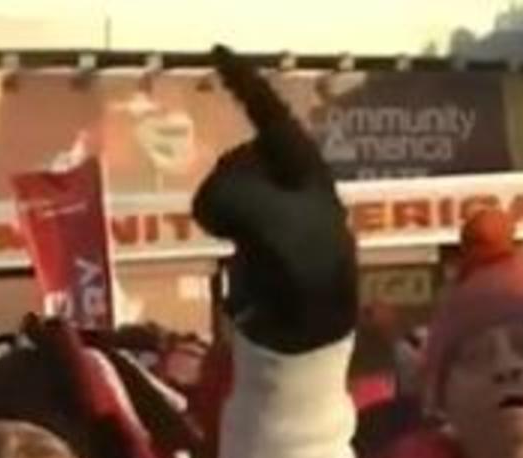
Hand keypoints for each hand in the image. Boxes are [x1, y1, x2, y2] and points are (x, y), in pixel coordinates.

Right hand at [192, 46, 356, 354]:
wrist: (304, 340)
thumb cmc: (305, 281)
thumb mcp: (276, 228)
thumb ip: (240, 194)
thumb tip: (212, 197)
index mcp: (310, 174)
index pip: (273, 116)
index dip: (246, 84)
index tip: (216, 52)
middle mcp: (292, 188)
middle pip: (240, 155)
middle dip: (229, 180)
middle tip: (235, 225)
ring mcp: (271, 215)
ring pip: (225, 184)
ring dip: (222, 209)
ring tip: (240, 245)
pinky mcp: (253, 242)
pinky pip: (221, 211)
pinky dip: (219, 224)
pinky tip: (232, 251)